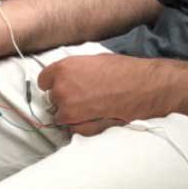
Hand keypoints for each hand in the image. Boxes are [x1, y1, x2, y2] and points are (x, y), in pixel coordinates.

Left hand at [36, 55, 174, 136]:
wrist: (144, 87)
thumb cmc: (124, 71)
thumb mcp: (95, 60)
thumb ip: (75, 70)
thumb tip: (68, 77)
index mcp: (64, 69)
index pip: (44, 80)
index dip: (54, 83)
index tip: (62, 85)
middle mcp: (61, 90)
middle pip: (53, 98)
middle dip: (65, 98)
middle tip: (86, 95)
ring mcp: (68, 111)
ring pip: (61, 115)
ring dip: (73, 113)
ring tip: (94, 106)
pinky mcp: (78, 127)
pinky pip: (72, 128)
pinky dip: (82, 125)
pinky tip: (98, 115)